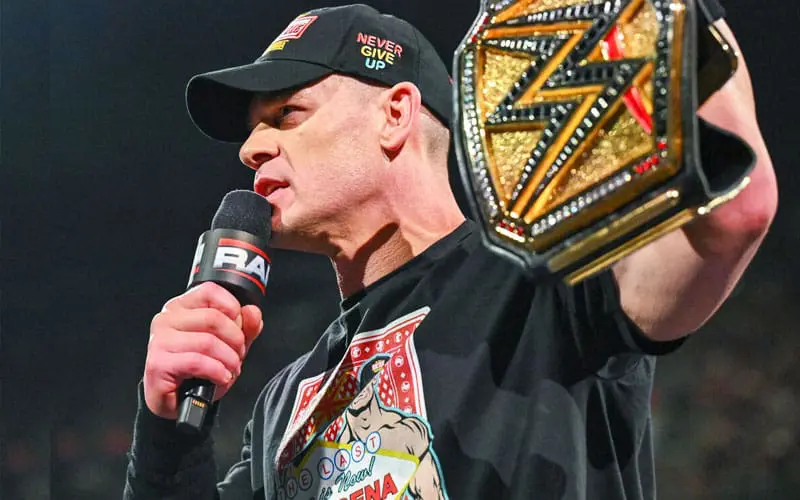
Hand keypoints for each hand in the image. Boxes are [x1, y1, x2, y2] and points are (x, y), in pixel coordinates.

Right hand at [143, 282, 262, 419]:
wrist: (177, 402)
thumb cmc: (198, 370)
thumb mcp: (228, 345)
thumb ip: (244, 327)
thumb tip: (252, 312)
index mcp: (182, 307)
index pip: (211, 291)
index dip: (233, 310)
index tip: (239, 330)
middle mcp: (166, 319)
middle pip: (214, 318)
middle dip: (235, 341)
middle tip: (237, 356)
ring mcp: (160, 341)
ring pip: (207, 341)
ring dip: (228, 360)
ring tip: (230, 369)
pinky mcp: (158, 363)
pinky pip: (197, 362)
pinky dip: (217, 372)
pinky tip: (220, 377)